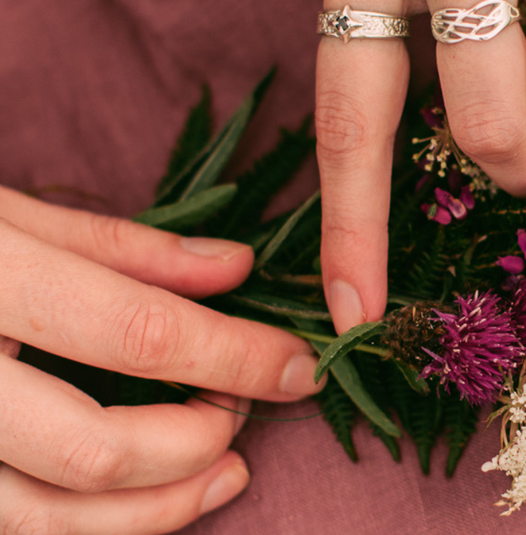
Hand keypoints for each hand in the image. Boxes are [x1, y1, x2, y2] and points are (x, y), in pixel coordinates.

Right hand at [0, 187, 322, 533]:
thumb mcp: (17, 215)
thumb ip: (129, 247)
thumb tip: (235, 269)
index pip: (138, 332)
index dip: (236, 354)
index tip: (302, 364)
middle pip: (94, 447)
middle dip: (197, 439)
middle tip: (252, 408)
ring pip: (46, 520)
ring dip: (157, 510)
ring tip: (228, 473)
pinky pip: (13, 528)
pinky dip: (95, 528)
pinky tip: (148, 499)